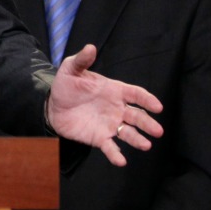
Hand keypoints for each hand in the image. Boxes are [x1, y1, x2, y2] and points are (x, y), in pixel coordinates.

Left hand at [47, 44, 162, 165]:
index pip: (136, 94)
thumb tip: (90, 47)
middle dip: (148, 123)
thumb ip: (82, 60)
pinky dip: (116, 155)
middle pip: (137, 116)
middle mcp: (116, 109)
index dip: (147, 100)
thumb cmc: (66, 85)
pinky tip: (121, 161)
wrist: (52, 105)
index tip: (157, 106)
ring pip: (128, 133)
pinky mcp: (99, 138)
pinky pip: (110, 147)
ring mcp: (109, 124)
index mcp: (114, 90)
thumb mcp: (71, 69)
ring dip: (138, 140)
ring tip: (146, 145)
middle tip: (158, 131)